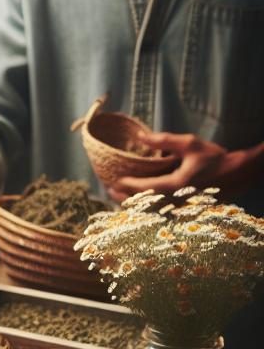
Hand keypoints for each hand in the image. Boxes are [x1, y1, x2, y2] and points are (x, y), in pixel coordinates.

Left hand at [110, 131, 230, 199]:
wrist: (237, 173)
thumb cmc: (214, 157)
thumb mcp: (189, 143)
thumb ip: (164, 140)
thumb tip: (140, 136)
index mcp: (177, 185)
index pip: (145, 188)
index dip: (128, 185)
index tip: (113, 181)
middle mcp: (178, 200)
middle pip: (144, 204)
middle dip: (126, 198)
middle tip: (110, 191)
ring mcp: (182, 207)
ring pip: (152, 211)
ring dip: (135, 205)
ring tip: (119, 197)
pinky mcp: (186, 209)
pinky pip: (162, 212)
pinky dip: (148, 208)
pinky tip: (139, 203)